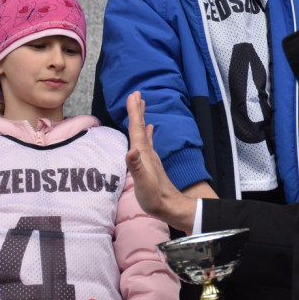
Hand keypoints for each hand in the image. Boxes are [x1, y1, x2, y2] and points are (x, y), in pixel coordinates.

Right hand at [125, 91, 197, 233]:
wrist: (168, 205)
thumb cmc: (153, 196)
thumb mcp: (142, 182)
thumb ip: (135, 166)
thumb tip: (130, 150)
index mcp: (142, 153)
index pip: (136, 128)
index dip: (134, 112)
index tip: (133, 95)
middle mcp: (146, 151)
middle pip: (140, 126)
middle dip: (137, 109)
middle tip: (136, 94)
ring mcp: (149, 156)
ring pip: (143, 131)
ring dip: (141, 117)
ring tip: (141, 104)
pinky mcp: (150, 162)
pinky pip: (147, 141)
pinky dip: (147, 132)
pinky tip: (149, 127)